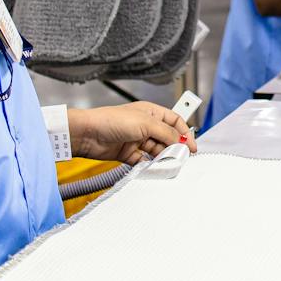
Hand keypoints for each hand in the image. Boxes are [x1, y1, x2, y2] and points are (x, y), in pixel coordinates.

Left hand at [69, 101, 192, 164]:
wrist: (88, 134)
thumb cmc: (112, 120)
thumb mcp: (146, 123)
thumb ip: (166, 133)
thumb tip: (181, 141)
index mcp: (151, 112)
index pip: (174, 122)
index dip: (185, 133)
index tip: (192, 146)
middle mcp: (145, 125)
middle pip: (167, 138)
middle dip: (174, 147)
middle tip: (180, 158)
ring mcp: (136, 139)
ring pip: (156, 150)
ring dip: (162, 157)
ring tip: (167, 164)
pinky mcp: (128, 153)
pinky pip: (143, 161)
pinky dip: (149, 165)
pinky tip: (152, 167)